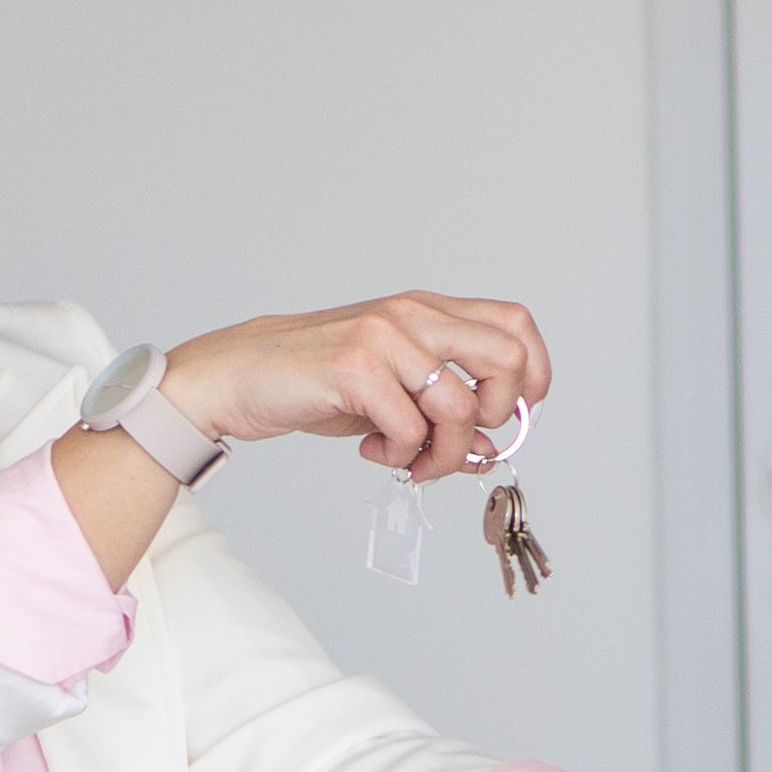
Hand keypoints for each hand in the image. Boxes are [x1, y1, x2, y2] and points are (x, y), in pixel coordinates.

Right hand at [165, 295, 549, 484]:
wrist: (238, 377)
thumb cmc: (316, 382)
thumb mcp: (391, 391)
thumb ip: (441, 408)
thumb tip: (486, 449)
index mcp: (426, 311)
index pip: (516, 325)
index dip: (533, 375)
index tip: (511, 416)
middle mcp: (411, 314)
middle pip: (507, 358)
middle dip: (497, 414)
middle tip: (460, 439)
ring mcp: (383, 337)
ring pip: (459, 406)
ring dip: (442, 454)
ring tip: (408, 460)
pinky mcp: (355, 367)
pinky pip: (410, 428)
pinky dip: (401, 456)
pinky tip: (374, 451)